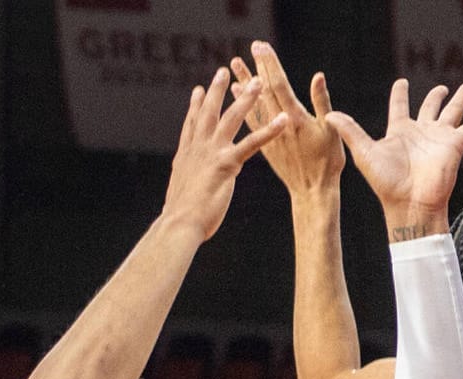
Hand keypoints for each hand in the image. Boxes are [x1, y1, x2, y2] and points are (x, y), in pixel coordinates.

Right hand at [161, 68, 288, 241]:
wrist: (179, 224)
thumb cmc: (180, 217)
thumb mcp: (181, 193)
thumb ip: (187, 181)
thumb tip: (185, 185)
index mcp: (186, 154)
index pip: (191, 124)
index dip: (195, 106)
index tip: (198, 89)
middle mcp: (198, 148)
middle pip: (209, 112)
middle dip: (217, 90)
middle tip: (224, 70)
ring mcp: (212, 153)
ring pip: (232, 119)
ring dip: (246, 99)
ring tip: (258, 82)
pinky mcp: (227, 164)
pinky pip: (252, 143)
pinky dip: (270, 130)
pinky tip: (283, 119)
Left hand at [227, 42, 342, 197]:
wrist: (312, 192)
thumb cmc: (328, 163)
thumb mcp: (331, 132)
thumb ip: (322, 103)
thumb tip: (318, 77)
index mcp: (295, 119)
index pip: (279, 85)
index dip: (269, 64)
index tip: (261, 47)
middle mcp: (278, 125)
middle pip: (264, 90)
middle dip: (258, 67)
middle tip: (251, 47)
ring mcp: (269, 136)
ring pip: (254, 104)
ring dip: (244, 82)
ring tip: (234, 64)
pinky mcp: (265, 146)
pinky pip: (251, 121)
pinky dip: (243, 105)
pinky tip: (236, 93)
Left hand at [325, 78, 462, 239]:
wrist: (410, 204)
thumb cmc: (386, 183)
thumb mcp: (364, 153)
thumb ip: (350, 131)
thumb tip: (329, 115)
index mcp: (399, 132)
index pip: (400, 107)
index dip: (400, 94)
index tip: (402, 82)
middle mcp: (421, 133)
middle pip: (431, 107)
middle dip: (437, 96)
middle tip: (442, 87)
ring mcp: (439, 138)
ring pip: (454, 112)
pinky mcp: (455, 146)